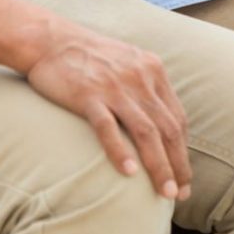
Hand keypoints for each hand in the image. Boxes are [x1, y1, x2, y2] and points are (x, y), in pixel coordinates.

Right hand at [23, 18, 192, 200]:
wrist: (50, 39)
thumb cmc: (89, 56)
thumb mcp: (128, 62)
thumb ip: (146, 87)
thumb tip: (160, 122)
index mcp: (152, 70)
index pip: (177, 117)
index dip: (184, 150)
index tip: (184, 176)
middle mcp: (139, 78)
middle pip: (167, 128)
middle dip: (178, 164)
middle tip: (180, 194)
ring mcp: (114, 87)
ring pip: (146, 131)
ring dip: (159, 165)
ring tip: (165, 192)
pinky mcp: (88, 95)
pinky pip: (108, 127)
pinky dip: (120, 151)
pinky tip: (128, 173)